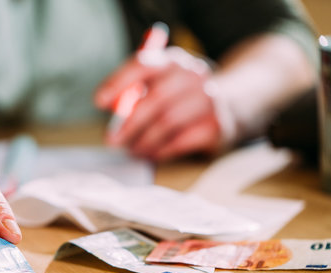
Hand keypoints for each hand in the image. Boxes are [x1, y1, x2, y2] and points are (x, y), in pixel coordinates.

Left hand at [95, 46, 224, 160]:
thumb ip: (134, 91)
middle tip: (112, 140)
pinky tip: (152, 154)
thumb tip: (109, 104)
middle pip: (154, 99)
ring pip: (167, 123)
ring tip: (133, 150)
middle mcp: (193, 75)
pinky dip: (161, 150)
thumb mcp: (160, 83)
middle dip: (129, 123)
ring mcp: (208, 100)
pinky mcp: (216, 125)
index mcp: (173, 60)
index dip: (118, 82)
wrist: (231, 104)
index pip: (143, 64)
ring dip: (144, 140)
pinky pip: (181, 141)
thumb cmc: (181, 96)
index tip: (99, 101)